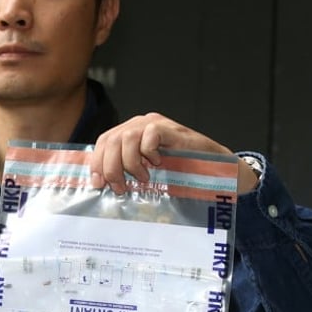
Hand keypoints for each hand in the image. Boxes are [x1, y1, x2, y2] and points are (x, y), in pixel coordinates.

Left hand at [88, 112, 258, 193]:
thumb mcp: (146, 172)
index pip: (104, 142)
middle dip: (111, 168)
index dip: (97, 163)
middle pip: (111, 141)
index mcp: (129, 133)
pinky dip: (149, 153)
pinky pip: (148, 136)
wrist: (214, 169)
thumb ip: (126, 171)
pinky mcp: (169, 127)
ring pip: (125, 138)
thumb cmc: (180, 172)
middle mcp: (139, 124)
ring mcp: (153, 124)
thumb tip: (102, 185)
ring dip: (129, 163)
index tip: (98, 184)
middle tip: (120, 187)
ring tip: (143, 178)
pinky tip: (158, 163)